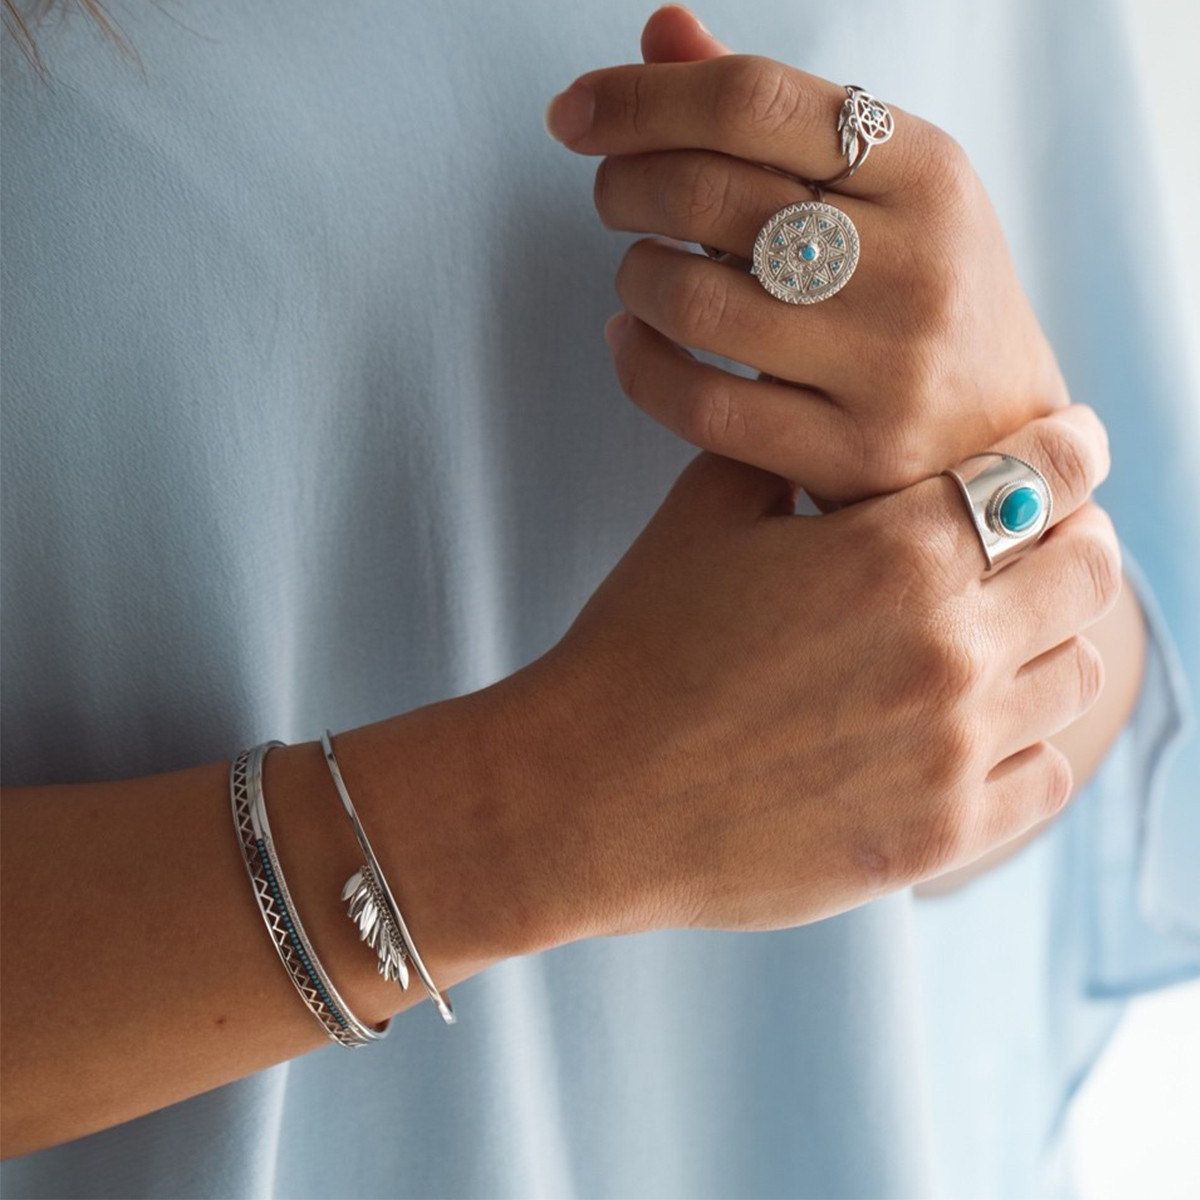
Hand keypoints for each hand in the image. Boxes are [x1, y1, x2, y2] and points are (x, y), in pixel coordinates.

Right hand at [486, 405, 1117, 940]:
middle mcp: (951, 648)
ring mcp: (955, 750)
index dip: (1068, 451)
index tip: (1071, 449)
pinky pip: (1047, 775)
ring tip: (997, 639)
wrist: (589, 792)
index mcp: (897, 554)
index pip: (1047, 477)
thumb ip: (790, 461)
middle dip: (1068, 540)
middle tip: (1034, 543)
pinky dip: (1028, 739)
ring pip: (1077, 673)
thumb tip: (833, 440)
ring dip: (1048, 641)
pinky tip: (976, 727)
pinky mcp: (941, 834)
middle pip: (1086, 570)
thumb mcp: (705, 518)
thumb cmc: (638, 648)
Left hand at [544, 6, 1068, 500]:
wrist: (1003, 432)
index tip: (573, 114)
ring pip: (694, 301)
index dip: (641, 98)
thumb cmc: (924, 293)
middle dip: (624, 184)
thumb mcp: (883, 189)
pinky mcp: (851, 456)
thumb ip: (773, 115)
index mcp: (928, 172)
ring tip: (640, 272)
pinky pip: (698, 404)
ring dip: (634, 276)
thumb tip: (662, 33)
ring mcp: (887, 370)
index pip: (753, 99)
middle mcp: (916, 266)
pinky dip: (637, 364)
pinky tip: (631, 339)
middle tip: (610, 196)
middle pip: (710, 194)